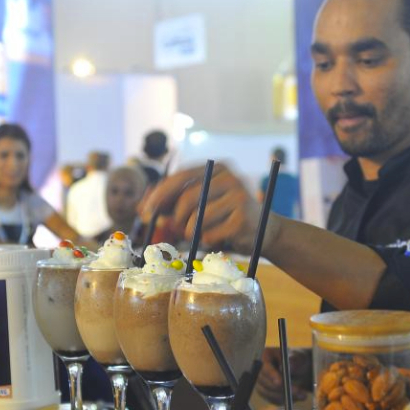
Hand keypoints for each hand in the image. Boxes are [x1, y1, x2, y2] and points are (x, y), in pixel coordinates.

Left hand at [140, 164, 280, 253]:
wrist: (266, 231)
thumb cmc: (227, 217)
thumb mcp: (203, 204)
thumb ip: (176, 202)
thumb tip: (144, 206)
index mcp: (218, 168)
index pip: (181, 177)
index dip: (159, 194)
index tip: (143, 211)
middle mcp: (230, 178)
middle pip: (187, 198)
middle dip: (174, 218)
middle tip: (172, 230)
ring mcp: (239, 197)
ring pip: (197, 218)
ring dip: (192, 232)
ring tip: (202, 234)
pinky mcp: (243, 219)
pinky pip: (210, 234)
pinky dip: (207, 241)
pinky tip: (219, 238)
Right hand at [256, 347, 311, 404]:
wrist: (299, 369)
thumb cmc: (298, 360)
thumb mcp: (299, 357)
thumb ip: (295, 360)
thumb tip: (290, 367)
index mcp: (265, 356)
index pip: (265, 367)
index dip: (271, 375)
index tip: (280, 383)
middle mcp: (260, 369)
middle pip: (264, 382)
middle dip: (280, 389)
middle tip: (297, 391)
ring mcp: (261, 382)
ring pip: (268, 393)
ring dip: (284, 397)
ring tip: (302, 395)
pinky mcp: (266, 393)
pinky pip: (272, 400)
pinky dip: (284, 400)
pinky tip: (296, 397)